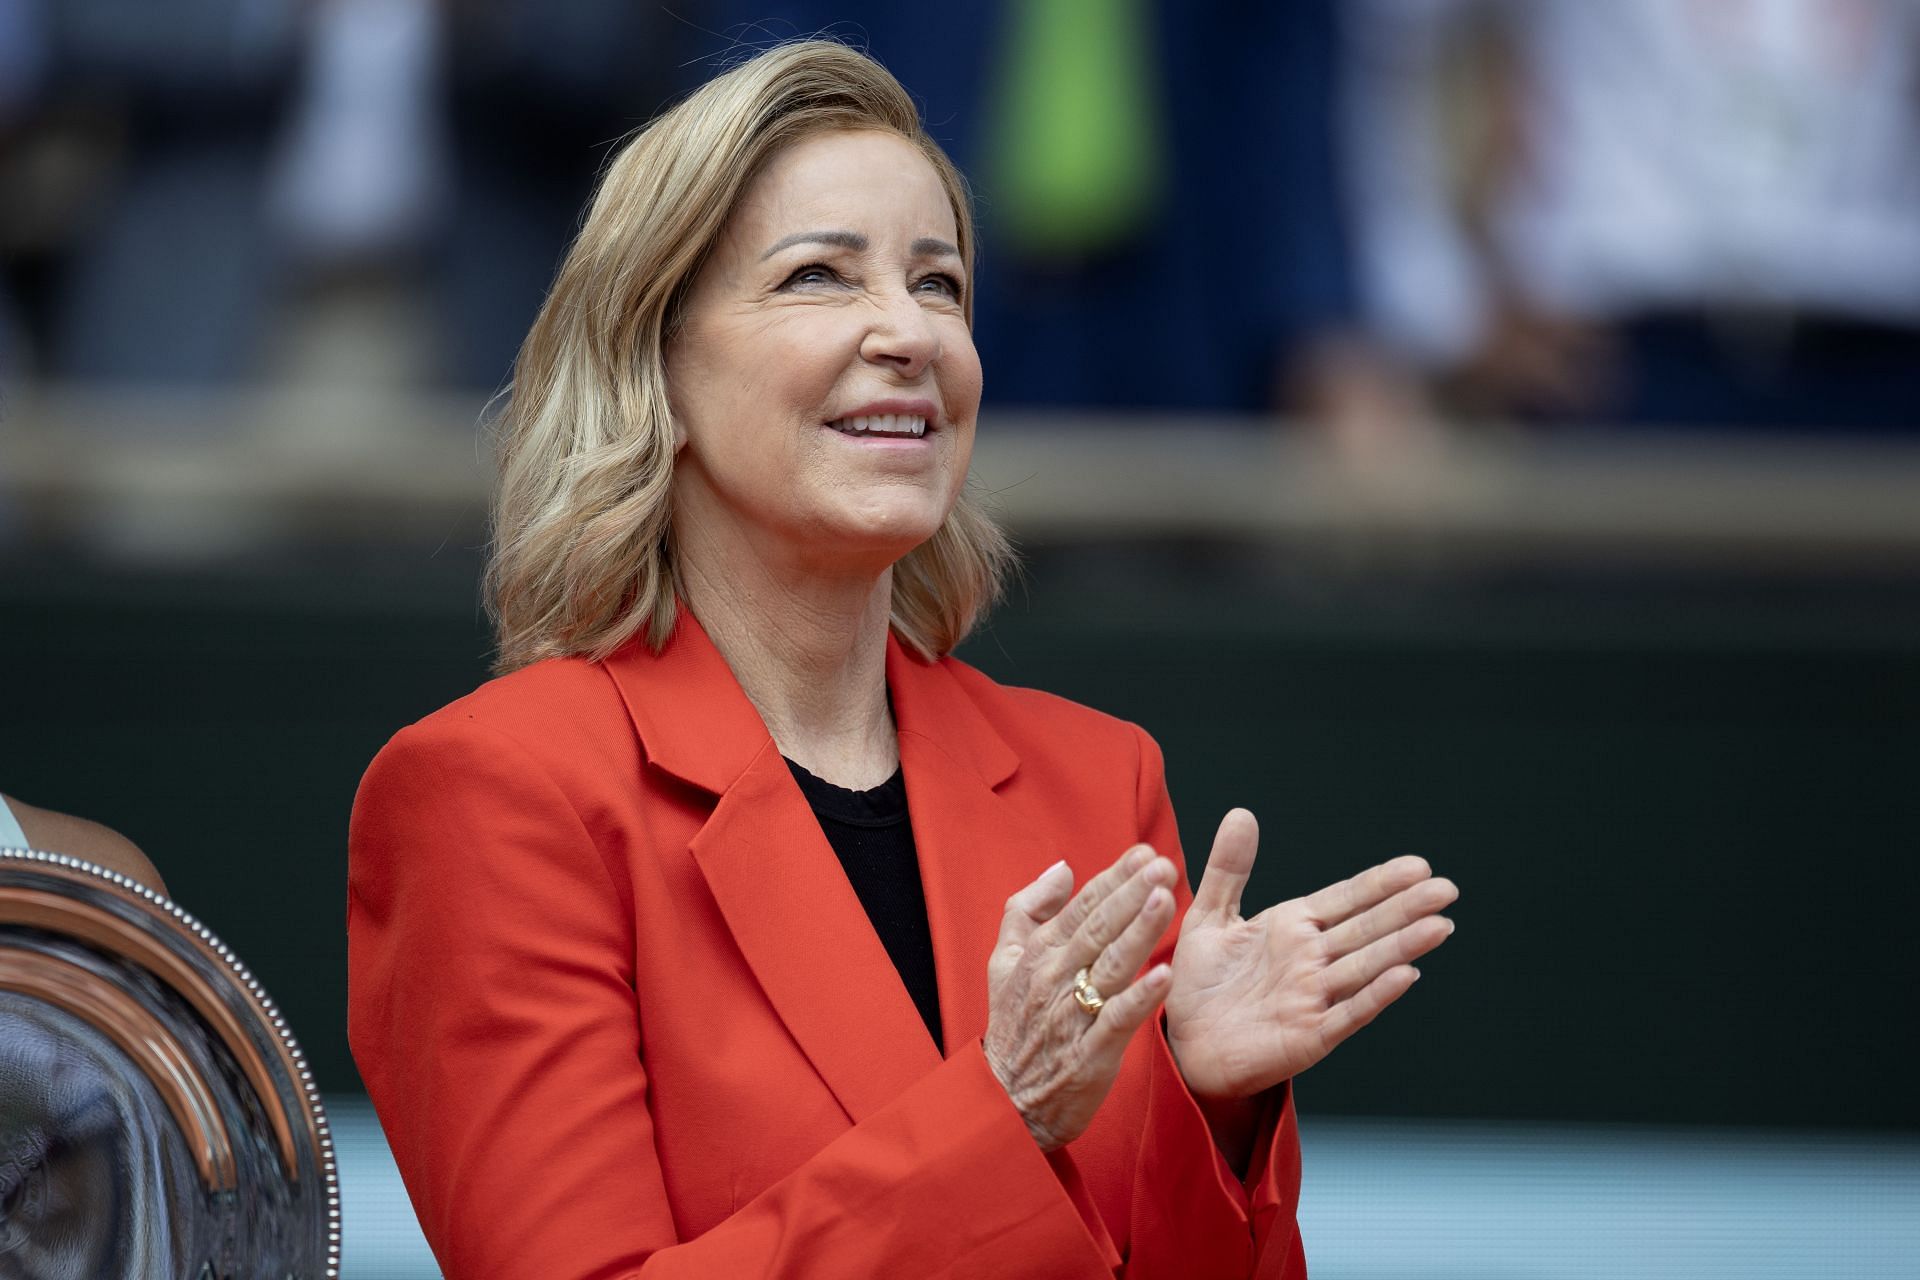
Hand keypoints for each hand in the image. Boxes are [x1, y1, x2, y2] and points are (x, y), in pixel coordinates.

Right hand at [983, 846, 1179, 1150]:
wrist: (1004, 1101)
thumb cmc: (1013, 1025)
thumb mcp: (1003, 960)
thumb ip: (1028, 908)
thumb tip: (1062, 869)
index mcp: (1039, 953)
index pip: (1082, 906)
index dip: (1114, 878)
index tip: (1145, 853)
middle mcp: (1055, 978)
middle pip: (1098, 928)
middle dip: (1132, 894)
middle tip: (1163, 865)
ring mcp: (1072, 1016)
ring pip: (1110, 966)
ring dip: (1139, 933)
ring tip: (1166, 901)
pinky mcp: (1090, 1054)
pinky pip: (1117, 1021)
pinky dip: (1140, 998)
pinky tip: (1165, 976)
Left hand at [1166, 810, 1456, 1100]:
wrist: (1182, 1044)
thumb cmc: (1201, 984)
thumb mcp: (1209, 917)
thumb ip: (1229, 868)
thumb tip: (1242, 813)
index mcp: (1293, 928)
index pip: (1346, 899)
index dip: (1381, 883)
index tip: (1418, 866)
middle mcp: (1311, 960)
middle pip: (1367, 928)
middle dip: (1406, 908)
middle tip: (1446, 888)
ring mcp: (1314, 998)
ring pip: (1366, 966)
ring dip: (1402, 947)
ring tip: (1439, 925)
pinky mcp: (1309, 1036)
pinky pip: (1347, 1013)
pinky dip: (1375, 996)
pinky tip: (1406, 976)